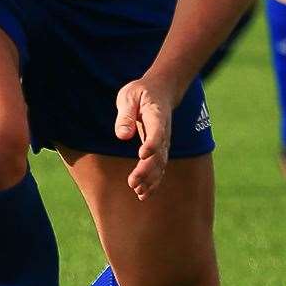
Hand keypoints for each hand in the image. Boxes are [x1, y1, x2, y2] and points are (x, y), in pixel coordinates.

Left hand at [114, 75, 178, 199]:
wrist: (161, 91)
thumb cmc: (140, 92)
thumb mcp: (128, 97)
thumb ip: (125, 115)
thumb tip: (122, 136)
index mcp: (157, 115)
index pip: (157, 132)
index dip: (152, 144)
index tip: (142, 155)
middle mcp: (164, 132)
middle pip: (158, 154)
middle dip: (147, 170)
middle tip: (133, 182)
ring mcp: (164, 142)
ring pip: (160, 164)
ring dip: (150, 180)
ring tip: (138, 192)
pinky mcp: (160, 149)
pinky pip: (159, 168)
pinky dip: (153, 181)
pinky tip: (143, 194)